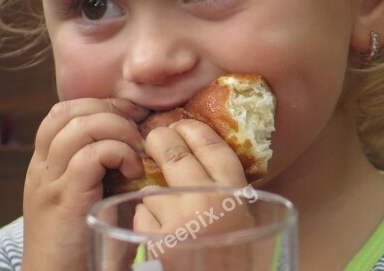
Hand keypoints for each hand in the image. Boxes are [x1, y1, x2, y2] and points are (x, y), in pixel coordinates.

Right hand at [20, 98, 148, 269]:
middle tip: (138, 128)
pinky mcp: (65, 198)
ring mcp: (50, 182)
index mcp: (45, 165)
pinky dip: (118, 153)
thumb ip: (104, 169)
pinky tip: (134, 170)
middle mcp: (42, 168)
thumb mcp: (91, 197)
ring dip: (118, 129)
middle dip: (110, 110)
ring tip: (137, 151)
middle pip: (69, 111)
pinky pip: (90, 154)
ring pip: (80, 126)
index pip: (64, 111)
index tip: (131, 116)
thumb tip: (144, 141)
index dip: (100, 105)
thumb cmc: (83, 246)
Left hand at [135, 120, 259, 268]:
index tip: (182, 127)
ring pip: (152, 188)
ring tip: (169, 213)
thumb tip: (196, 151)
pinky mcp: (155, 240)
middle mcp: (207, 201)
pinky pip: (142, 215)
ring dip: (155, 195)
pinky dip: (146, 221)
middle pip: (174, 153)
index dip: (192, 130)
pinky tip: (160, 234)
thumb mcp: (242, 219)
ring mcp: (178, 220)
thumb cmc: (232, 258)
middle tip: (155, 139)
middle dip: (160, 141)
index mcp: (235, 194)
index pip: (211, 145)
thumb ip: (224, 189)